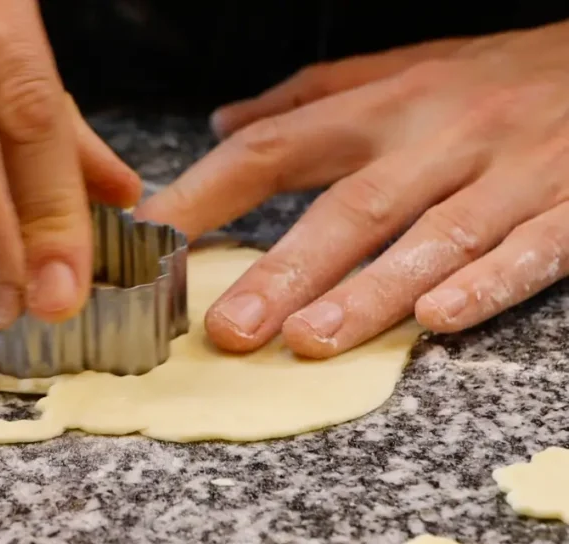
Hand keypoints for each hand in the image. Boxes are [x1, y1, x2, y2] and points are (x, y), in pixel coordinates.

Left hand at [136, 20, 568, 357]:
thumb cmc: (501, 73)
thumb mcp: (405, 66)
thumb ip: (311, 95)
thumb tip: (224, 119)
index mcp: (387, 106)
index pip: (275, 147)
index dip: (207, 191)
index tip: (153, 237)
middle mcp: (438, 137)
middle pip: (349, 207)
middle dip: (284, 269)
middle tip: (229, 328)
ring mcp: (506, 173)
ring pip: (431, 236)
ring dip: (370, 292)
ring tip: (312, 340)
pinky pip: (528, 249)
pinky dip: (485, 283)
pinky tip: (438, 320)